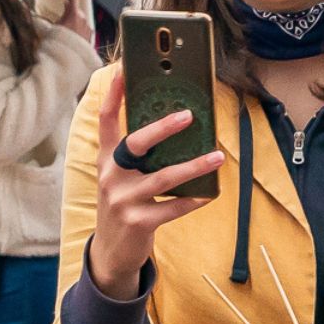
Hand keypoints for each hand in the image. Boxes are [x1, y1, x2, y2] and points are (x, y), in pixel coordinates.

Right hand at [83, 68, 222, 295]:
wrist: (111, 251)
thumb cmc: (123, 203)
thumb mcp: (120, 177)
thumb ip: (135, 155)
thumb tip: (173, 124)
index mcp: (106, 159)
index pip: (106, 121)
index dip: (113, 96)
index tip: (123, 72)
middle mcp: (111, 176)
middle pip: (135, 144)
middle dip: (162, 128)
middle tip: (188, 116)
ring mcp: (123, 200)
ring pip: (162, 177)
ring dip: (194, 166)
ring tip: (218, 156)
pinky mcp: (138, 222)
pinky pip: (171, 208)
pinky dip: (192, 200)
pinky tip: (209, 194)